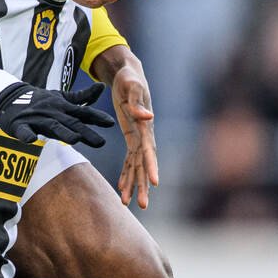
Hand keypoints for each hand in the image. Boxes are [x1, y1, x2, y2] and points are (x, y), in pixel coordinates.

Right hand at [0, 82, 113, 148]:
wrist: (11, 97)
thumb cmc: (41, 101)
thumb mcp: (62, 97)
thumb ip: (82, 96)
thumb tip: (102, 87)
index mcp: (63, 108)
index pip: (83, 112)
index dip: (96, 117)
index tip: (110, 123)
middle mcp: (52, 113)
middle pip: (71, 122)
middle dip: (85, 132)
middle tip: (100, 142)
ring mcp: (36, 119)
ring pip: (51, 126)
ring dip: (63, 133)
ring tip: (74, 140)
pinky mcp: (20, 125)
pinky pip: (23, 131)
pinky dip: (26, 135)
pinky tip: (31, 140)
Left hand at [106, 57, 158, 208]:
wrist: (128, 73)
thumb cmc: (131, 78)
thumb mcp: (132, 87)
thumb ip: (137, 102)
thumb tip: (147, 116)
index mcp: (146, 125)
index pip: (150, 150)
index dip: (152, 166)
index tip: (155, 183)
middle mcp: (144, 135)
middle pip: (145, 164)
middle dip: (143, 185)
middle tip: (142, 205)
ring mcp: (138, 137)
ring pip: (137, 166)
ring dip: (133, 184)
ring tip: (128, 203)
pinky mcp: (131, 137)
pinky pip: (129, 160)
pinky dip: (125, 173)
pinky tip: (121, 188)